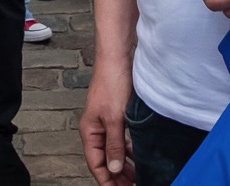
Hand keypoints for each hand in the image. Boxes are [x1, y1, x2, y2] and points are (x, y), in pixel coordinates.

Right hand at [80, 61, 135, 185]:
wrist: (118, 57)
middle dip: (117, 176)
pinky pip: (122, 139)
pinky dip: (130, 150)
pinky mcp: (118, 114)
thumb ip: (115, 145)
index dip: (107, 181)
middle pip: (105, 160)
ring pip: (115, 150)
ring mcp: (107, 121)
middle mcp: (96, 129)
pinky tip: (140, 156)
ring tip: (139, 176)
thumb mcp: (115, 118)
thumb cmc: (113, 83)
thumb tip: (114, 170)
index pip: (96, 165)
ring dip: (125, 164)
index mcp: (90, 132)